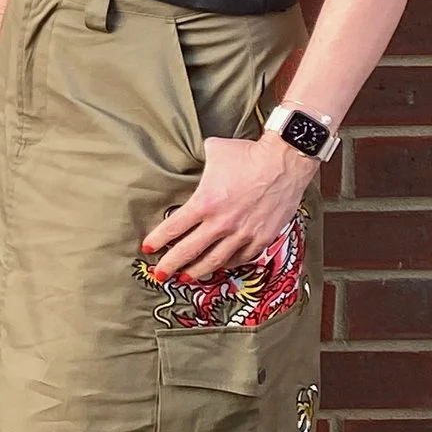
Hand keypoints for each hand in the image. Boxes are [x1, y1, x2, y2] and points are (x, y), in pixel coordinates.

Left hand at [140, 132, 313, 285]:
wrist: (285, 161)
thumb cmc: (248, 154)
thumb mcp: (214, 153)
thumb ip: (200, 164)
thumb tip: (192, 162)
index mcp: (205, 203)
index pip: (173, 228)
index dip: (157, 241)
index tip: (147, 248)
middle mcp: (221, 223)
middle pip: (188, 252)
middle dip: (170, 265)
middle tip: (159, 274)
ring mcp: (242, 234)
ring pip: (214, 261)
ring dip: (196, 271)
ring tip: (185, 278)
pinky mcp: (261, 238)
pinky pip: (240, 258)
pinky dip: (227, 264)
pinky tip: (219, 266)